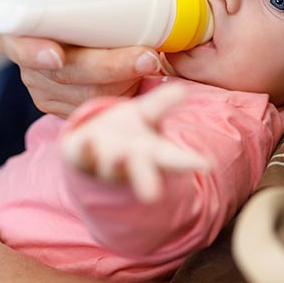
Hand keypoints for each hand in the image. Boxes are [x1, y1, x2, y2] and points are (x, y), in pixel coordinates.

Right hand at [0, 0, 163, 117]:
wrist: (94, 33)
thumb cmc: (84, 4)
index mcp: (19, 28)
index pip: (14, 43)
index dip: (31, 51)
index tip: (58, 54)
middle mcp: (29, 63)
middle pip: (61, 75)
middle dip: (105, 68)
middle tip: (145, 55)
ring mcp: (47, 89)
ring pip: (82, 95)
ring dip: (119, 82)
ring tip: (152, 62)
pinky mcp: (68, 108)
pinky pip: (92, 108)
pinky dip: (118, 97)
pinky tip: (139, 87)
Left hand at [62, 83, 211, 201]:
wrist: (87, 146)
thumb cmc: (123, 132)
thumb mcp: (145, 116)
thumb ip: (162, 103)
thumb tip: (182, 89)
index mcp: (150, 153)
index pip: (172, 159)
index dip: (188, 162)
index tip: (204, 165)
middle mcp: (128, 162)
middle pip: (141, 171)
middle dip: (147, 181)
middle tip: (153, 194)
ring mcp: (102, 161)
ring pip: (111, 166)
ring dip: (116, 163)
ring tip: (121, 156)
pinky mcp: (79, 155)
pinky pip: (81, 154)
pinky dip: (85, 149)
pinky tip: (87, 140)